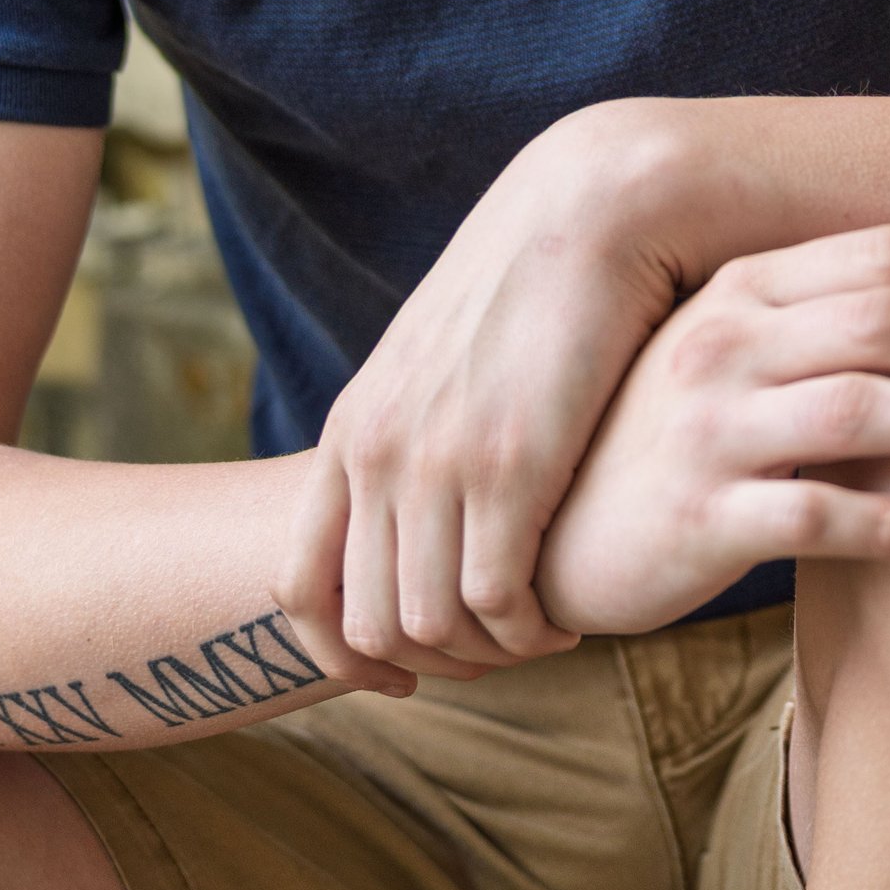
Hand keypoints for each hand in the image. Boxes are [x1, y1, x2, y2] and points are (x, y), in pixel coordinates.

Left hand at [278, 103, 702, 684]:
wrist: (592, 211)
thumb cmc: (531, 294)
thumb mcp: (439, 365)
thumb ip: (411, 436)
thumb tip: (412, 517)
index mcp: (352, 431)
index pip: (298, 589)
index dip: (345, 658)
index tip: (407, 677)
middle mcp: (377, 452)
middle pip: (367, 624)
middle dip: (434, 664)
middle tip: (498, 652)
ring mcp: (436, 460)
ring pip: (432, 628)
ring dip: (490, 654)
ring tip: (540, 632)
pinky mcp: (510, 465)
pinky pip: (498, 605)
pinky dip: (533, 632)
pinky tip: (570, 613)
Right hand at [535, 217, 889, 639]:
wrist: (557, 534)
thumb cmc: (671, 432)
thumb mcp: (743, 340)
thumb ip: (838, 282)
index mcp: (743, 291)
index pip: (884, 261)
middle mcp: (723, 346)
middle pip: (888, 326)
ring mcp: (706, 430)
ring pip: (864, 410)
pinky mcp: (699, 518)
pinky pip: (817, 513)